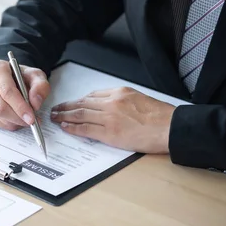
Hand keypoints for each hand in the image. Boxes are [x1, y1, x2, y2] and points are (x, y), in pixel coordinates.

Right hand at [0, 60, 49, 129]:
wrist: (11, 79)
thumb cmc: (21, 76)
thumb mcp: (35, 75)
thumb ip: (40, 86)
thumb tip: (35, 103)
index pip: (7, 91)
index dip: (20, 106)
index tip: (31, 117)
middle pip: (1, 106)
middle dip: (18, 117)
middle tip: (31, 121)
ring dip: (15, 121)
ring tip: (26, 118)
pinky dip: (9, 124)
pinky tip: (17, 119)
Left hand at [50, 87, 175, 152]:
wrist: (170, 127)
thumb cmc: (160, 116)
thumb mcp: (139, 99)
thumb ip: (122, 101)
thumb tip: (108, 106)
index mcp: (120, 93)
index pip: (92, 96)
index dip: (78, 101)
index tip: (71, 104)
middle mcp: (112, 102)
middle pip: (82, 103)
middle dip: (66, 107)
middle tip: (55, 109)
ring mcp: (109, 118)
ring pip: (80, 115)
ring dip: (64, 116)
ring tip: (55, 118)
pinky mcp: (110, 133)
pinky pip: (85, 129)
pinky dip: (73, 128)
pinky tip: (65, 127)